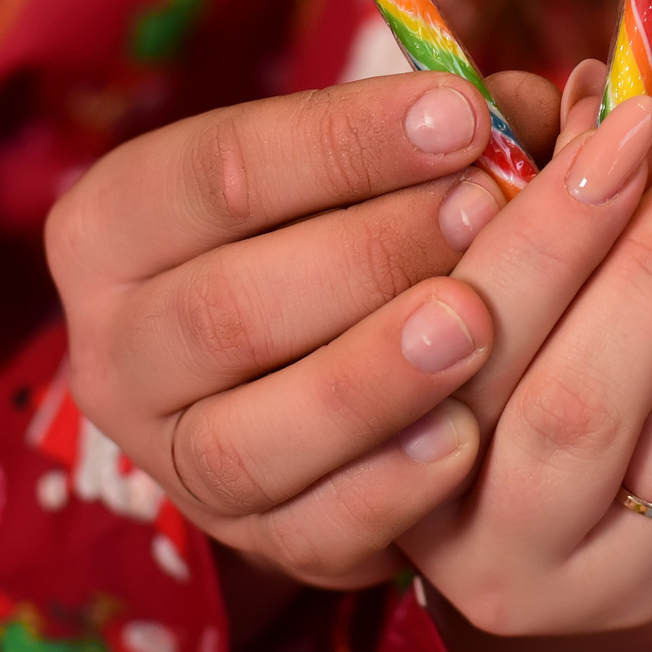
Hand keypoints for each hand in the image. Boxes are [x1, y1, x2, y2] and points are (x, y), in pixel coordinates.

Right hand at [45, 70, 558, 590]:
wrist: (306, 376)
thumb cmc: (338, 231)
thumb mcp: (361, 168)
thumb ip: (444, 134)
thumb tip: (537, 110)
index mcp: (114, 224)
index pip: (219, 172)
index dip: (344, 142)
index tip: (463, 114)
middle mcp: (114, 349)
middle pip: (227, 306)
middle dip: (368, 254)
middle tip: (485, 209)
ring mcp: (169, 461)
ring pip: (248, 437)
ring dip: (369, 379)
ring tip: (475, 323)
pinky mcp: (244, 542)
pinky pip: (306, 533)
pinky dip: (386, 492)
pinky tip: (466, 441)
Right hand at [408, 70, 651, 645]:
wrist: (594, 519)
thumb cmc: (507, 361)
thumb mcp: (468, 296)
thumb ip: (505, 207)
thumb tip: (588, 93)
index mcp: (408, 486)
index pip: (476, 359)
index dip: (543, 236)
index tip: (607, 120)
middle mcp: (508, 558)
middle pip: (585, 404)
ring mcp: (633, 576)